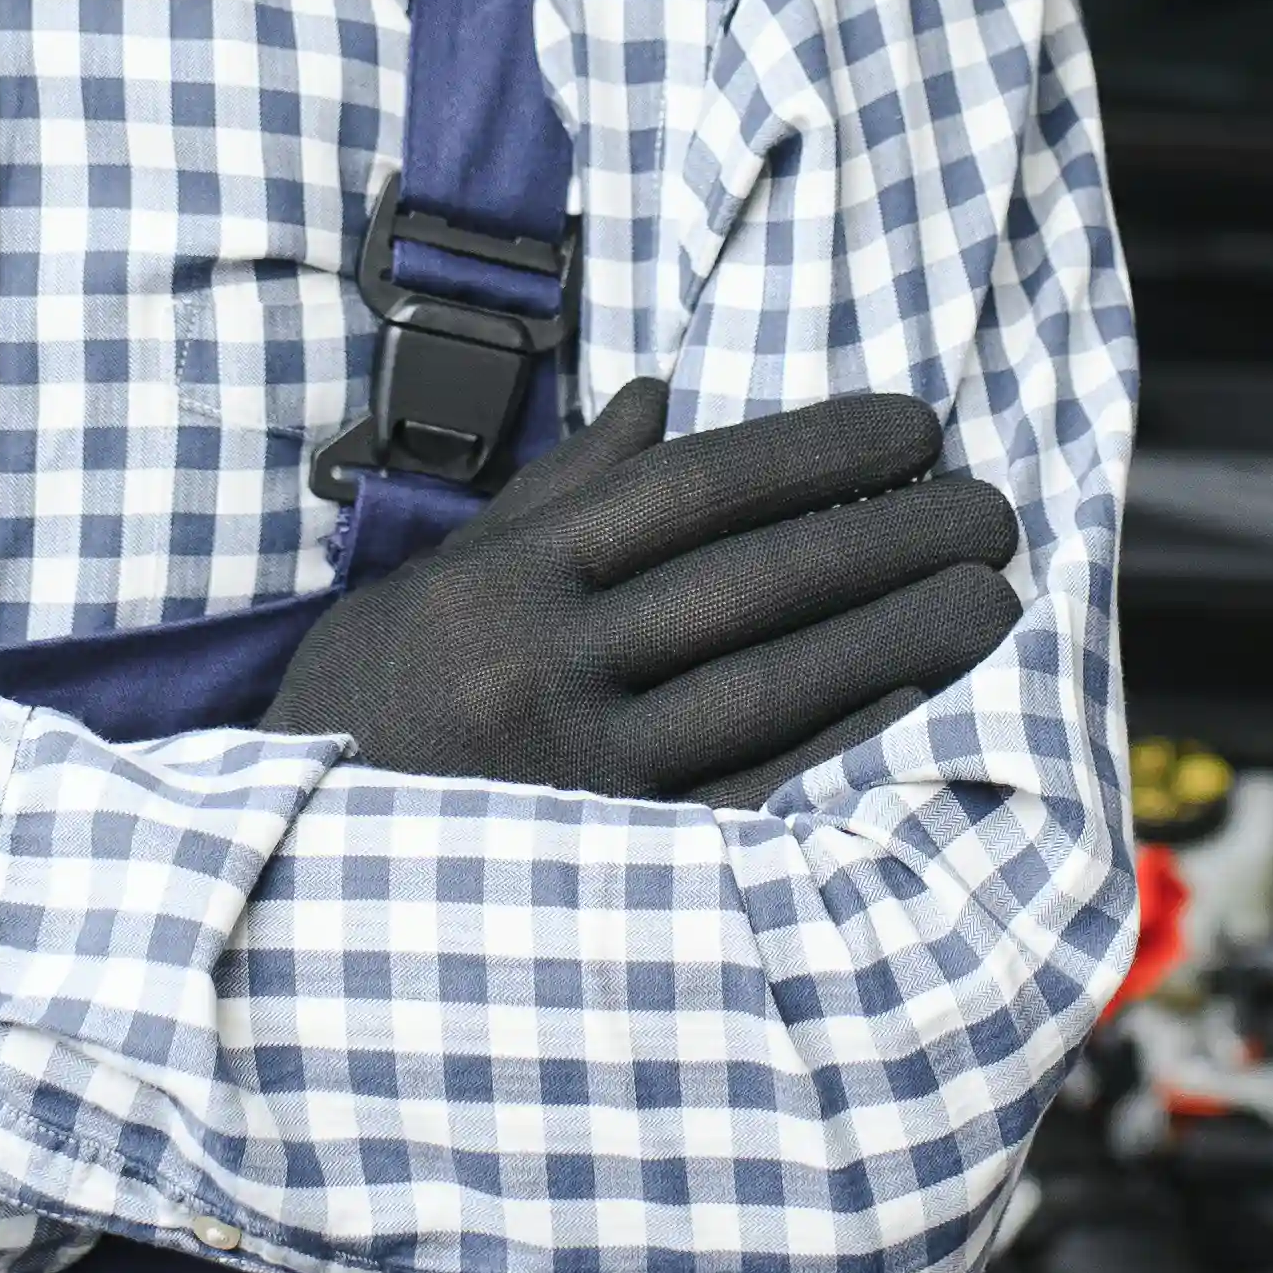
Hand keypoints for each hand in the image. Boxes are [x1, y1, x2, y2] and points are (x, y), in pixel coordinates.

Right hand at [263, 378, 1024, 804]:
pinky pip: (753, 793)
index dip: (815, 449)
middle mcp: (541, 661)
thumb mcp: (442, 582)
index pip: (692, 489)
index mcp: (507, 578)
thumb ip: (561, 495)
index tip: (915, 424)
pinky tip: (920, 706)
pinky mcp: (610, 863)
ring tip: (988, 595)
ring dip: (895, 634)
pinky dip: (840, 742)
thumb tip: (658, 400)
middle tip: (990, 506)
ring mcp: (577, 766)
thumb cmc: (381, 709)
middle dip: (886, 535)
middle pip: (750, 579)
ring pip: (768, 682)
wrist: (282, 872)